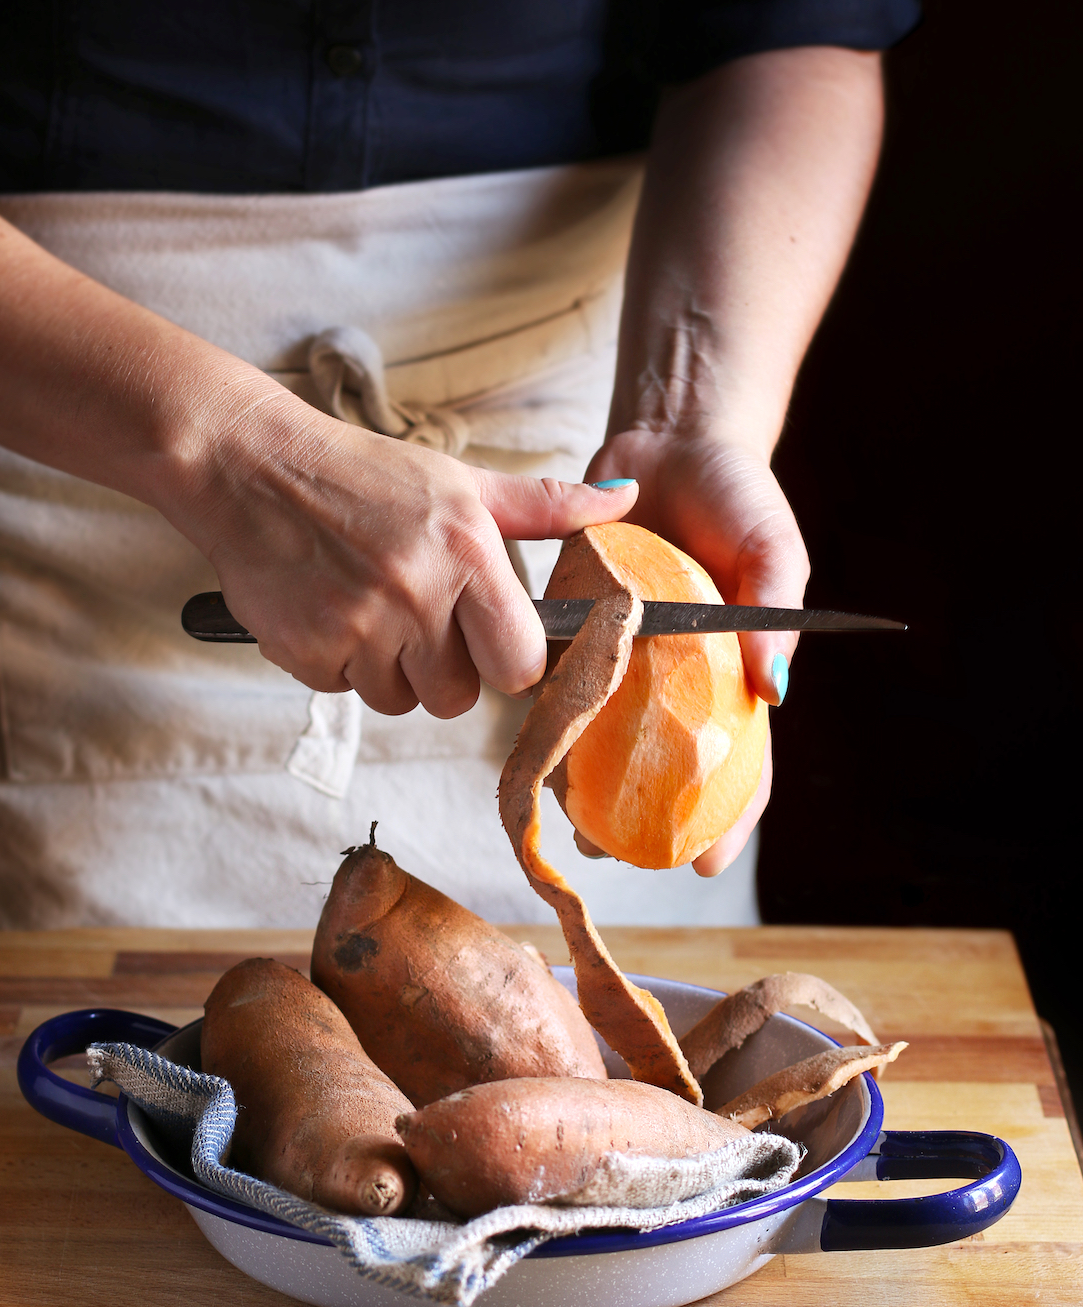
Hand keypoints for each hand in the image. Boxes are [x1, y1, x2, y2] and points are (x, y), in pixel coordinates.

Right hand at [169, 384, 639, 718]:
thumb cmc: (364, 476)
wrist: (252, 467)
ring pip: (401, 700)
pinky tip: (329, 608)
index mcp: (466, 553)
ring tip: (369, 605)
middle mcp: (416, 593)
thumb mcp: (461, 482)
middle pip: (460, 696)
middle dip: (445, 670)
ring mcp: (357, 626)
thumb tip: (624, 499)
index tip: (487, 639)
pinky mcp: (306, 651)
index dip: (506, 660)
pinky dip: (339, 662)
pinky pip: (345, 691)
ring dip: (390, 668)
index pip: (518, 664)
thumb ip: (545, 506)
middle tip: (418, 617)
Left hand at [583, 427, 808, 873]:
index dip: (727, 818)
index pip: (738, 763)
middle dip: (641, 821)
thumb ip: (775, 612)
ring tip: (570, 822)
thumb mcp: (773, 547)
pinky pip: (557, 683)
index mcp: (728, 673)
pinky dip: (546, 717)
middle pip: (661, 770)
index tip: (705, 862)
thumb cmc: (736, 496)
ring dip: (586, 785)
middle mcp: (672, 681)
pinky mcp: (572, 630)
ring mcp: (620, 661)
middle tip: (618, 853)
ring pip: (603, 741)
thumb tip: (774, 691)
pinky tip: (532, 750)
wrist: (667, 443)